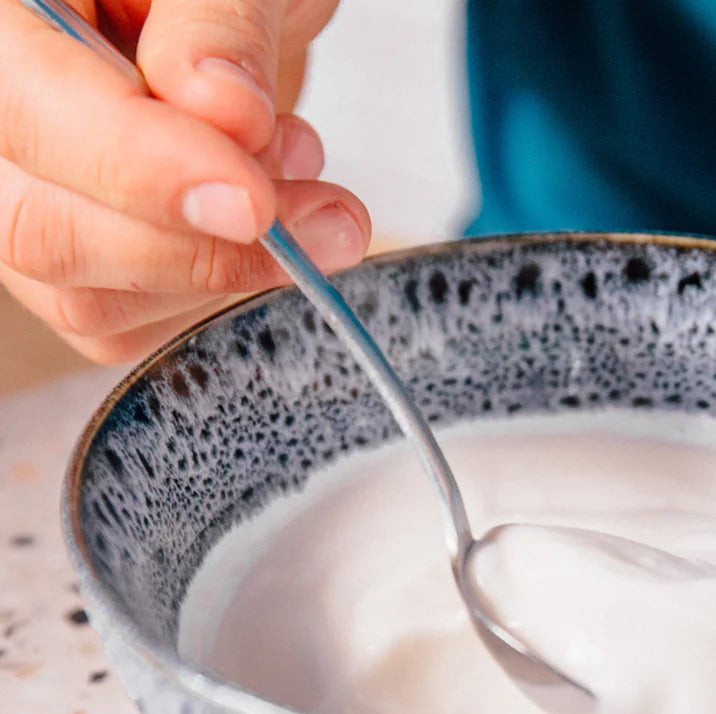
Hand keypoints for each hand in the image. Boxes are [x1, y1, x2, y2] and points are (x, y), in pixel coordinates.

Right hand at [0, 0, 370, 362]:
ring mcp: (28, 197)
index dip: (144, 170)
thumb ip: (218, 22)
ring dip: (227, 272)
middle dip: (203, 246)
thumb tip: (222, 110)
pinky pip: (130, 324)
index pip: (29, 113)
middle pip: (44, 230)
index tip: (253, 202)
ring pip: (88, 299)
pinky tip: (262, 224)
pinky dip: (218, 293)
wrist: (221, 14)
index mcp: (4, 18)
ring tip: (303, 192)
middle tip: (327, 219)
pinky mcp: (82, 259)